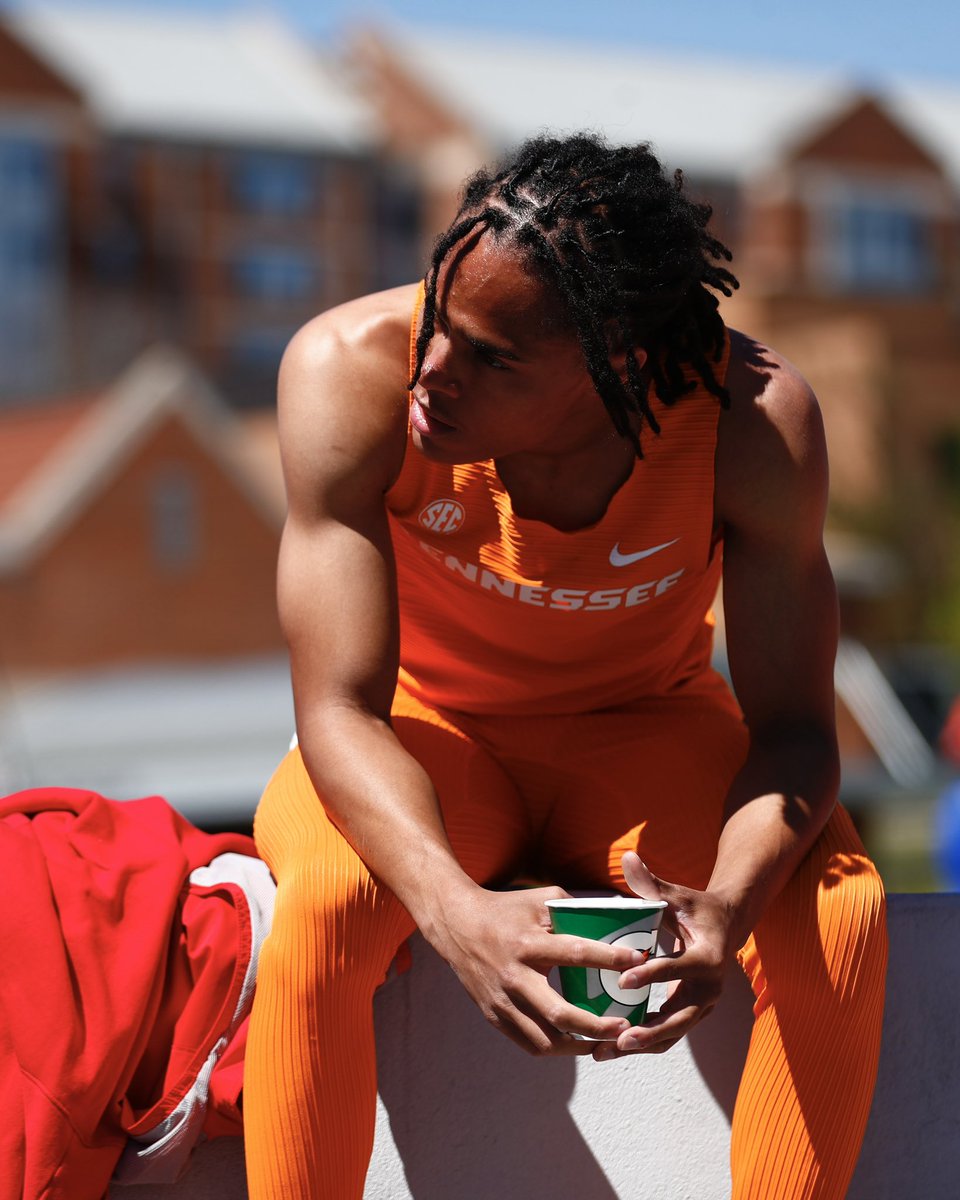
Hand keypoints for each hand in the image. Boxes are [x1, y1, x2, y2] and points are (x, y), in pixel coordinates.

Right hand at [425, 884, 652, 1055]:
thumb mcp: (539, 900)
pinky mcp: (494, 1016)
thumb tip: (613, 919)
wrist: (457, 925)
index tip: (637, 961)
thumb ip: (574, 910)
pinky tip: (577, 1043)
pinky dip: (556, 1048)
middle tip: (626, 1027)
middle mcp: (515, 977)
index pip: (575, 953)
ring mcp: (503, 1002)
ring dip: (579, 1046)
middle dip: (598, 1026)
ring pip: (546, 1040)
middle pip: (561, 1014)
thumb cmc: (506, 909)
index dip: (608, 958)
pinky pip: (529, 1044)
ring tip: (605, 1041)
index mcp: (528, 944)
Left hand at [592, 852, 739, 1062]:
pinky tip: (611, 1047)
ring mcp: (703, 1005)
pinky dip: (644, 1042)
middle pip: (678, 1018)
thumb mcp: (676, 895)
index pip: (676, 969)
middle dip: (647, 1032)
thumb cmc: (695, 908)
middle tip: (616, 1039)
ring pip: (672, 1033)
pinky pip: (669, 1033)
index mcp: (707, 957)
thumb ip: (651, 883)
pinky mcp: (693, 1013)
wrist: (725, 927)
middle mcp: (710, 988)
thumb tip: (628, 857)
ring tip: (603, 1054)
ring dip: (640, 1046)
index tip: (622, 981)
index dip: (651, 975)